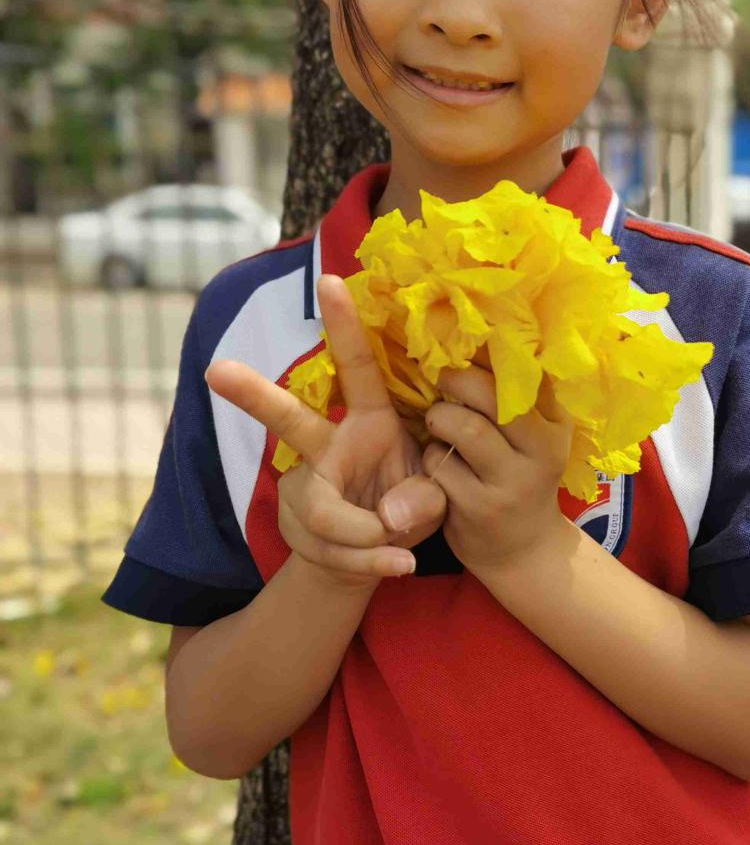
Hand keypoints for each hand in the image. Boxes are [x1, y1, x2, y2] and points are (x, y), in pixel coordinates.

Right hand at [205, 274, 445, 586]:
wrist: (378, 556)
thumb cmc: (411, 505)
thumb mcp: (438, 497)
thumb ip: (425, 499)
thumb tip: (388, 516)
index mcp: (371, 421)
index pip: (358, 368)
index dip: (345, 326)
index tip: (330, 279)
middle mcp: (330, 446)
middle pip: (289, 419)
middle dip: (252, 394)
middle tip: (215, 370)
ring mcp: (306, 485)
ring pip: (322, 511)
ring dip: (367, 538)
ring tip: (402, 553)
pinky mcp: (297, 523)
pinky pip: (331, 547)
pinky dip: (369, 563)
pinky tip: (398, 565)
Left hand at [420, 365, 572, 575]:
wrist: (525, 550)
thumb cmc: (521, 476)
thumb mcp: (536, 438)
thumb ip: (519, 396)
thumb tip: (485, 334)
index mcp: (556, 424)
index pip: (525, 373)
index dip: (489, 354)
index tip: (465, 345)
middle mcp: (542, 450)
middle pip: (491, 396)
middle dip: (456, 380)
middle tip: (441, 378)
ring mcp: (511, 483)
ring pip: (463, 429)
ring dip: (439, 419)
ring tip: (438, 422)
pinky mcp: (479, 509)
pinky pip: (440, 466)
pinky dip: (430, 457)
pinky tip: (436, 462)